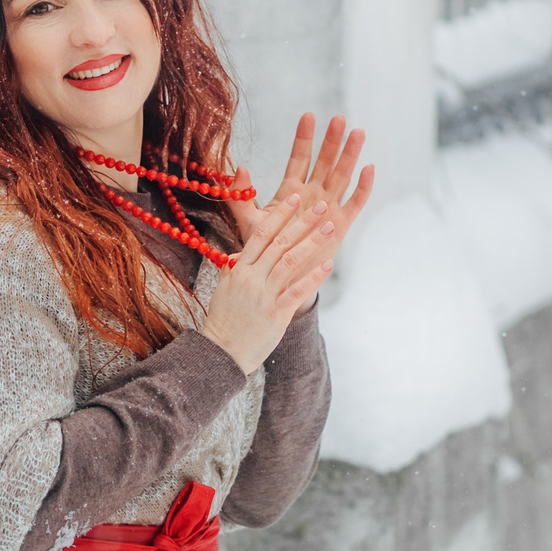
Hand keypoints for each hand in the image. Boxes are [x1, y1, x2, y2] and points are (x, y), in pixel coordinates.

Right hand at [200, 191, 339, 374]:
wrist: (222, 352)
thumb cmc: (224, 320)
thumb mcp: (223, 288)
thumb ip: (232, 269)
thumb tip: (238, 254)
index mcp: (239, 269)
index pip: (261, 233)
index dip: (279, 214)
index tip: (295, 198)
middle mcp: (251, 277)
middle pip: (279, 242)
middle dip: (302, 221)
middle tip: (321, 205)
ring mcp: (264, 295)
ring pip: (290, 261)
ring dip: (311, 242)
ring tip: (329, 228)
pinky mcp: (276, 313)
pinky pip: (297, 291)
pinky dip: (313, 277)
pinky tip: (329, 265)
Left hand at [229, 115, 374, 271]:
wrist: (280, 278)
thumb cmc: (265, 250)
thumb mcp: (250, 222)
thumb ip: (241, 197)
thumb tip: (238, 168)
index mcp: (291, 191)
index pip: (299, 158)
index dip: (304, 138)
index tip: (308, 115)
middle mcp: (312, 195)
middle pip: (324, 162)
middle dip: (331, 141)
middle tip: (339, 119)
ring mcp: (328, 208)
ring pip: (341, 176)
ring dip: (350, 156)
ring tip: (358, 133)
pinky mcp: (340, 225)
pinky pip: (354, 203)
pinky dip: (362, 187)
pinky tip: (369, 169)